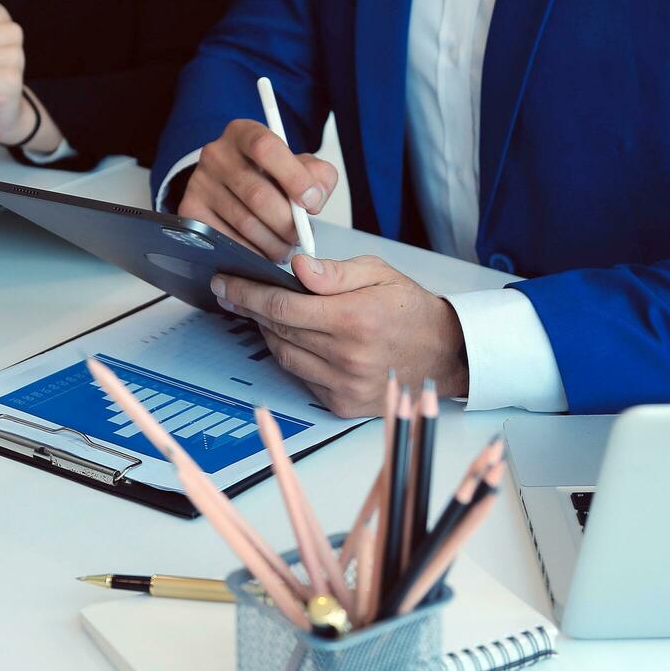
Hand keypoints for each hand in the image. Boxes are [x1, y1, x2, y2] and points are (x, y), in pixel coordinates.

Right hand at [176, 118, 338, 261]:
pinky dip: (252, 253)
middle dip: (287, 223)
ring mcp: (200, 183)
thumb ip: (318, 176)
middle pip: (257, 194)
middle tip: (301, 236)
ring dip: (273, 243)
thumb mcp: (299, 166)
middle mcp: (216, 154)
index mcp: (244, 133)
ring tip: (286, 246)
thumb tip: (314, 198)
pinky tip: (263, 250)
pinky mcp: (191, 211)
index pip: (266, 147)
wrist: (232, 186)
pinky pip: (227, 241)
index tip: (311, 202)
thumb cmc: (270, 176)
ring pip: (245, 223)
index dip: (294, 177)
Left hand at [211, 254, 468, 416]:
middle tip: (236, 293)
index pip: (281, 305)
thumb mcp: (377, 272)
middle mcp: (346, 356)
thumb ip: (334, 272)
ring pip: (283, 356)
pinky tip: (295, 339)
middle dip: (251, 309)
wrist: (444, 353)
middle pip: (277, 330)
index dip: (246, 293)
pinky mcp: (342, 404)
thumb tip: (297, 266)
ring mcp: (343, 384)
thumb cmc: (410, 309)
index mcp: (353, 319)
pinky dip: (291, 356)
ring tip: (268, 313)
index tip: (225, 283)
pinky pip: (300, 377)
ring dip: (269, 332)